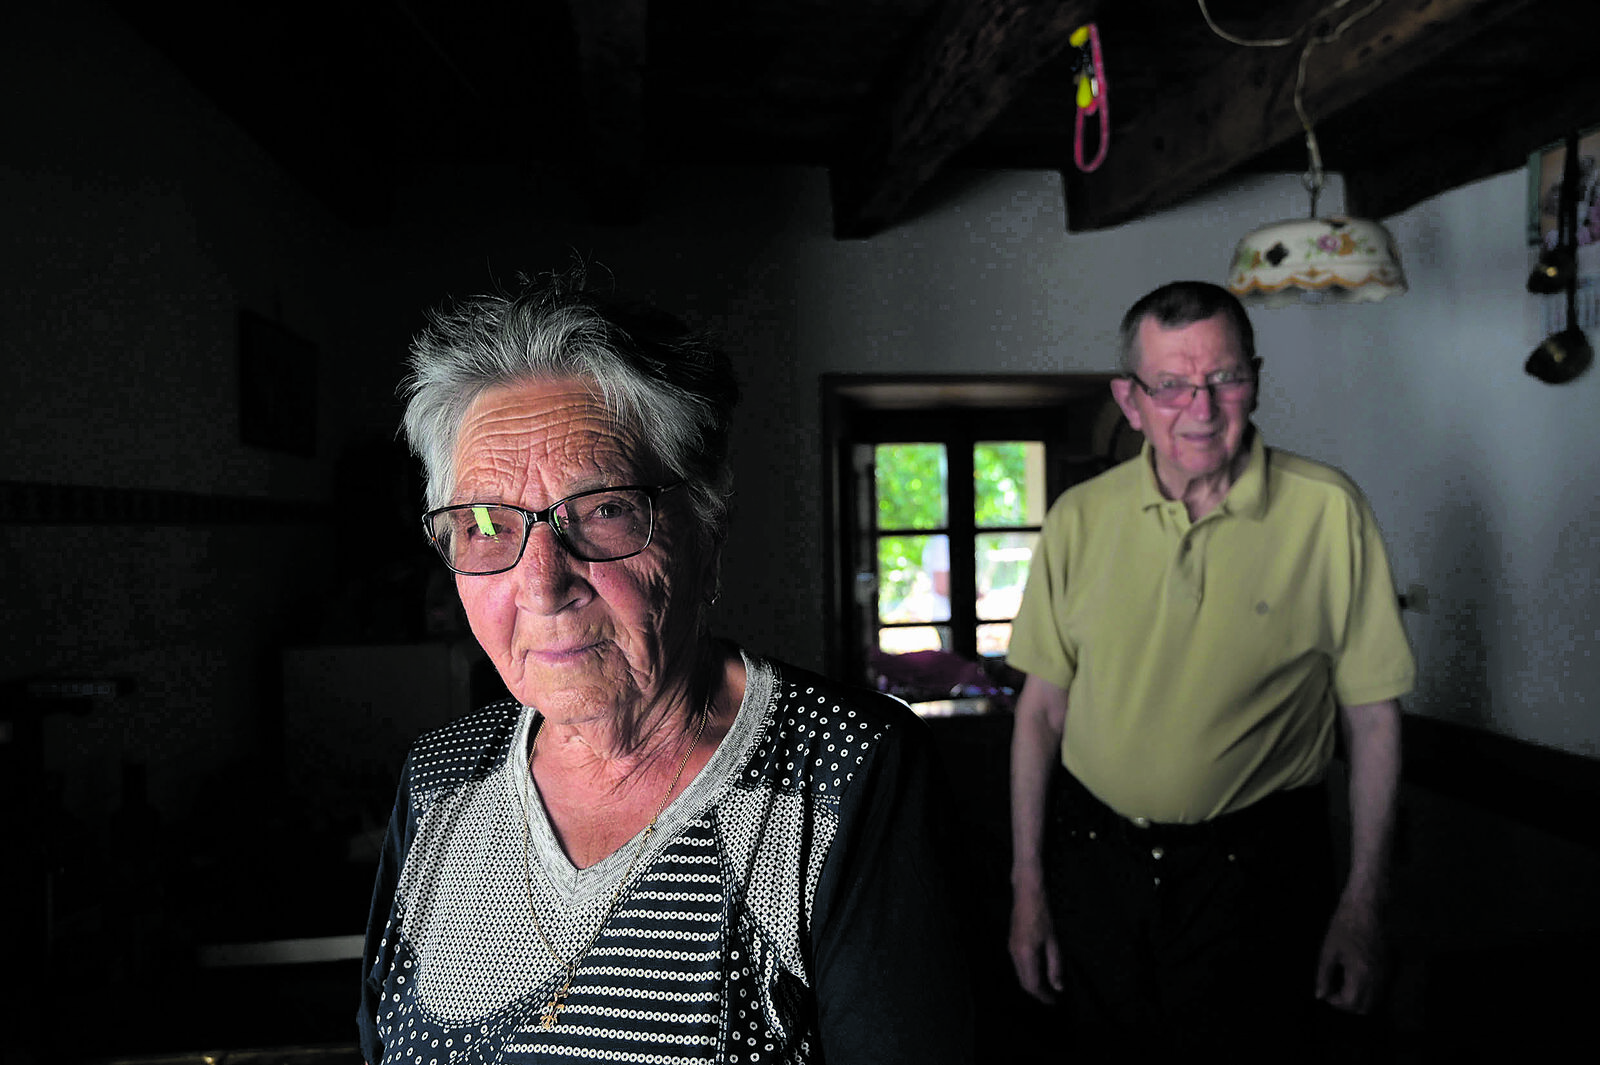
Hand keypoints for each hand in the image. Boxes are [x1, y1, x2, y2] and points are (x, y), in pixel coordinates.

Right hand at [1008, 877, 1062, 1003]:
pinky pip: (1018, 966)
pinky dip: (1028, 973)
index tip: (1054, 1002)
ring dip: (1032, 983)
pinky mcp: (1011, 944)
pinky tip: (1039, 971)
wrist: (1027, 893)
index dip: (1043, 996)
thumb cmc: (1043, 914)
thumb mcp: (1054, 941)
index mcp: (1026, 955)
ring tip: (1047, 987)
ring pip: (1020, 975)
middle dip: (1037, 992)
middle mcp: (1015, 954)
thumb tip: (1058, 987)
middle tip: (1051, 998)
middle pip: (1024, 983)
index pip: (1032, 985)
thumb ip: (1055, 966)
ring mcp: (1011, 949)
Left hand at [1315, 894, 1383, 1012]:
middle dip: (1348, 1005)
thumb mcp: (1328, 950)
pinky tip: (1354, 978)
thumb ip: (1323, 975)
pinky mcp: (1388, 967)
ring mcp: (1385, 973)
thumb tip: (1320, 995)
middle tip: (1333, 992)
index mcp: (1360, 973)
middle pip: (1365, 1008)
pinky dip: (1367, 992)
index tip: (1326, 993)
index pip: (1351, 1003)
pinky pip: (1380, 990)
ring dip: (1358, 1000)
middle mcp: (1377, 977)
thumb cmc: (1343, 925)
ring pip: (1374, 1001)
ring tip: (1342, 985)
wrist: (1365, 907)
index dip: (1335, 1002)